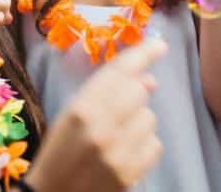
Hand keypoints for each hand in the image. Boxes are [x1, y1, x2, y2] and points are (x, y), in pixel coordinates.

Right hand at [24, 39, 166, 191]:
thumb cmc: (61, 152)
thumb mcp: (73, 116)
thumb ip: (107, 93)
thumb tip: (151, 80)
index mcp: (81, 110)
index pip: (119, 72)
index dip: (143, 54)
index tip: (159, 45)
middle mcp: (101, 129)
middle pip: (139, 91)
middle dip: (134, 96)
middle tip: (120, 110)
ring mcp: (117, 154)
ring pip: (149, 118)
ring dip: (138, 124)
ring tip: (117, 138)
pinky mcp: (131, 174)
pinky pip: (155, 145)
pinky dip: (144, 147)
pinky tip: (125, 155)